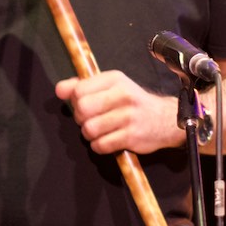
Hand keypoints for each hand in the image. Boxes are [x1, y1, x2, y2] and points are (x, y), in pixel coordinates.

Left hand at [54, 70, 179, 156]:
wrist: (165, 119)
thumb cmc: (132, 103)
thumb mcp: (111, 87)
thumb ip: (83, 86)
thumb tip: (60, 90)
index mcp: (115, 79)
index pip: (79, 90)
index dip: (76, 101)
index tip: (86, 105)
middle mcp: (123, 95)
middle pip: (82, 109)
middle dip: (81, 118)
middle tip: (91, 120)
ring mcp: (128, 116)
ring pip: (89, 129)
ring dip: (90, 134)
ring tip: (101, 131)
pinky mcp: (131, 136)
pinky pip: (100, 145)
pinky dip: (99, 146)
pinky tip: (108, 140)